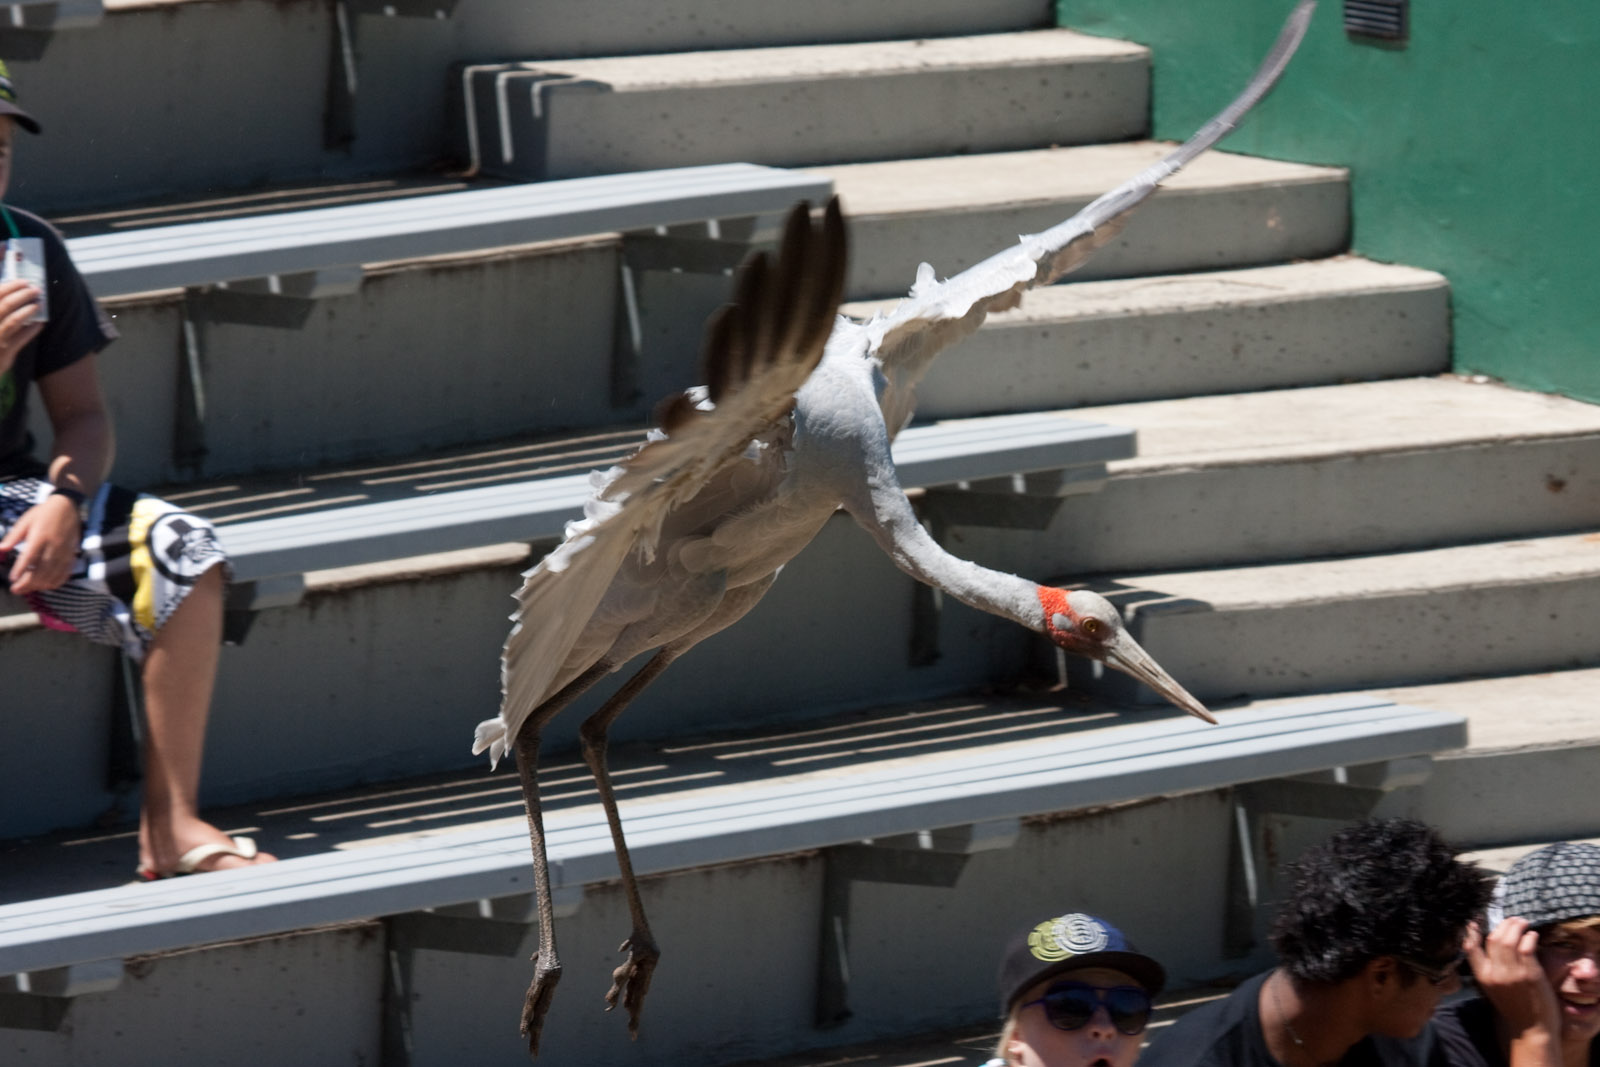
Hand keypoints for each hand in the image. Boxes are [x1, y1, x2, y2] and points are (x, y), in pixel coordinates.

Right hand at [0, 278, 42, 376]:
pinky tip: (40, 322)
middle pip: (6, 305)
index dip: (11, 286)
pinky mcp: (6, 353)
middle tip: (36, 289)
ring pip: (14, 321)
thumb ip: (0, 306)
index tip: (24, 281)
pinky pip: (22, 338)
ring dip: (29, 310)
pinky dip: (32, 329)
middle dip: (23, 295)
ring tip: (39, 303)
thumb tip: (9, 290)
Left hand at [0, 494, 80, 594]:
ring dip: (39, 585)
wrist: (68, 507)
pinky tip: (45, 586)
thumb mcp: (25, 521)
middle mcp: (54, 545)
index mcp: (40, 536)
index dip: (21, 569)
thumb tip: (0, 550)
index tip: (12, 579)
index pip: (30, 556)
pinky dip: (55, 582)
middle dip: (28, 582)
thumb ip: (13, 537)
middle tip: (15, 590)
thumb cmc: (43, 513)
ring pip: (53, 574)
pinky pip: (65, 573)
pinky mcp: (71, 555)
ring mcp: (64, 552)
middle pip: (42, 569)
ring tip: (27, 589)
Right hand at [1465, 918, 1560, 1037]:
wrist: (1531, 1029)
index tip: (1476, 920)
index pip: (1470, 947)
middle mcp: (1494, 973)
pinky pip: (1527, 947)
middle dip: (1503, 924)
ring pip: (1510, 940)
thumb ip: (1490, 968)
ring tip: (1523, 922)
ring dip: (1517, 926)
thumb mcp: (1493, 988)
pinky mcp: (1530, 974)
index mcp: (1482, 977)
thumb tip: (1493, 944)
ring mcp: (1512, 973)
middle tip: (1512, 919)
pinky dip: (1530, 937)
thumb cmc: (1514, 1007)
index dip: (1471, 931)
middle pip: (1493, 938)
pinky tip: (1533, 935)